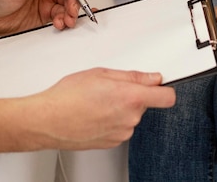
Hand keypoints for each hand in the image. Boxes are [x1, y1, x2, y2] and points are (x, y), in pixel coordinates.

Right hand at [31, 68, 175, 149]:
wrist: (49, 120)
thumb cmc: (69, 95)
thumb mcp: (101, 73)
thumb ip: (131, 76)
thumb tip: (152, 78)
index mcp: (131, 97)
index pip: (166, 97)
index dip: (165, 88)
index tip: (160, 83)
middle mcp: (130, 118)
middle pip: (145, 104)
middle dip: (132, 94)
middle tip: (110, 86)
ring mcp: (122, 133)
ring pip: (131, 115)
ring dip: (121, 107)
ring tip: (98, 100)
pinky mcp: (113, 143)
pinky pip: (120, 126)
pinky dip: (112, 119)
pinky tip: (95, 112)